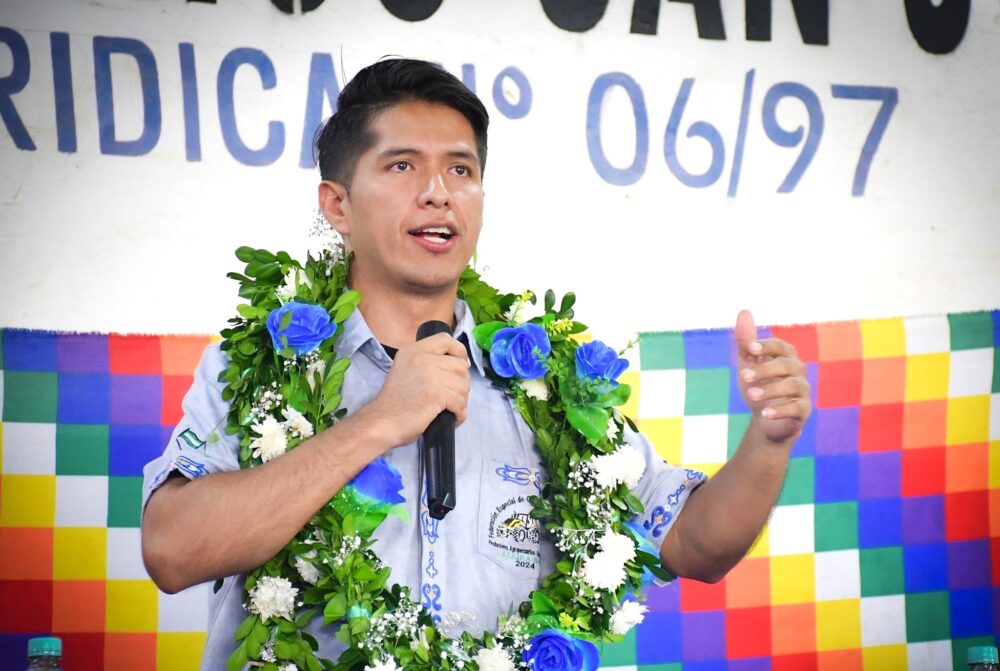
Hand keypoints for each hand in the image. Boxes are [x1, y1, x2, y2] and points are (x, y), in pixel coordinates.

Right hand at [359, 332, 470, 448]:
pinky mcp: (436, 393)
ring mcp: (429, 375)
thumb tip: (461, 364)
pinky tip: (452, 418)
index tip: (463, 365)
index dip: (459, 351)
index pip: (445, 339)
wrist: (380, 422)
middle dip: (462, 383)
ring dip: (462, 401)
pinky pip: (460, 402)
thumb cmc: (394, 403)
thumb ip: (426, 363)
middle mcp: (421, 357)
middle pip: (460, 365)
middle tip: (454, 397)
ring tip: (452, 410)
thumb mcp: (406, 370)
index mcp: (412, 350)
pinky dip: (460, 413)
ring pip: (463, 385)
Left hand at [734, 310, 811, 444]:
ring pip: (793, 385)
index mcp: (785, 356)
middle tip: (743, 376)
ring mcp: (803, 390)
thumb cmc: (757, 384)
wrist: (763, 418)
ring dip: (771, 389)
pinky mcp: (804, 410)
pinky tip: (764, 413)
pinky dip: (781, 410)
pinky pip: (797, 408)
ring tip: (751, 394)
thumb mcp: (747, 363)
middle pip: (786, 365)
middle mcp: (798, 370)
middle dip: (764, 370)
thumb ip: (745, 341)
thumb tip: (744, 311)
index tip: (749, 349)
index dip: (766, 346)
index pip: (780, 346)